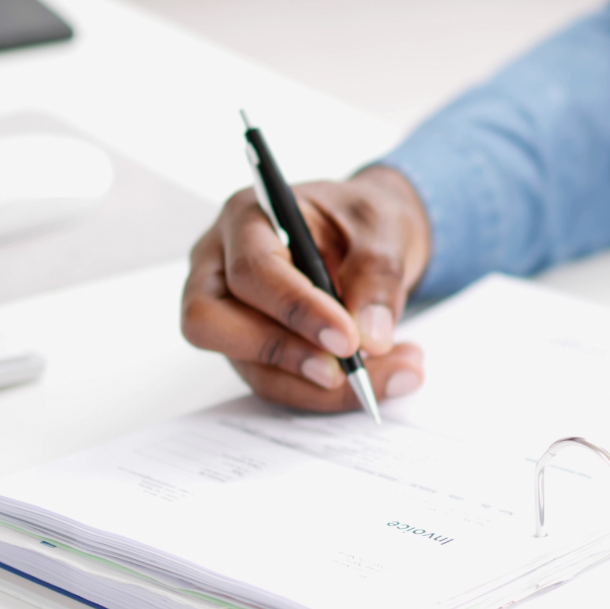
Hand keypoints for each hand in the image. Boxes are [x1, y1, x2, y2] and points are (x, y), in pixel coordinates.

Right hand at [181, 165, 431, 410]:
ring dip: (321, 386)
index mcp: (247, 218)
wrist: (368, 234)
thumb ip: (378, 273)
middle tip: (349, 367)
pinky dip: (329, 392)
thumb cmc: (362, 217)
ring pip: (251, 366)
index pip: (251, 270)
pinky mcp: (251, 349)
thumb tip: (371, 339)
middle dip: (284, 353)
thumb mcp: (383, 224)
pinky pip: (279, 382)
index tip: (348, 338)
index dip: (296, 309)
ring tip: (398, 370)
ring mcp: (230, 312)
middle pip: (211, 323)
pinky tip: (382, 375)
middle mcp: (221, 265)